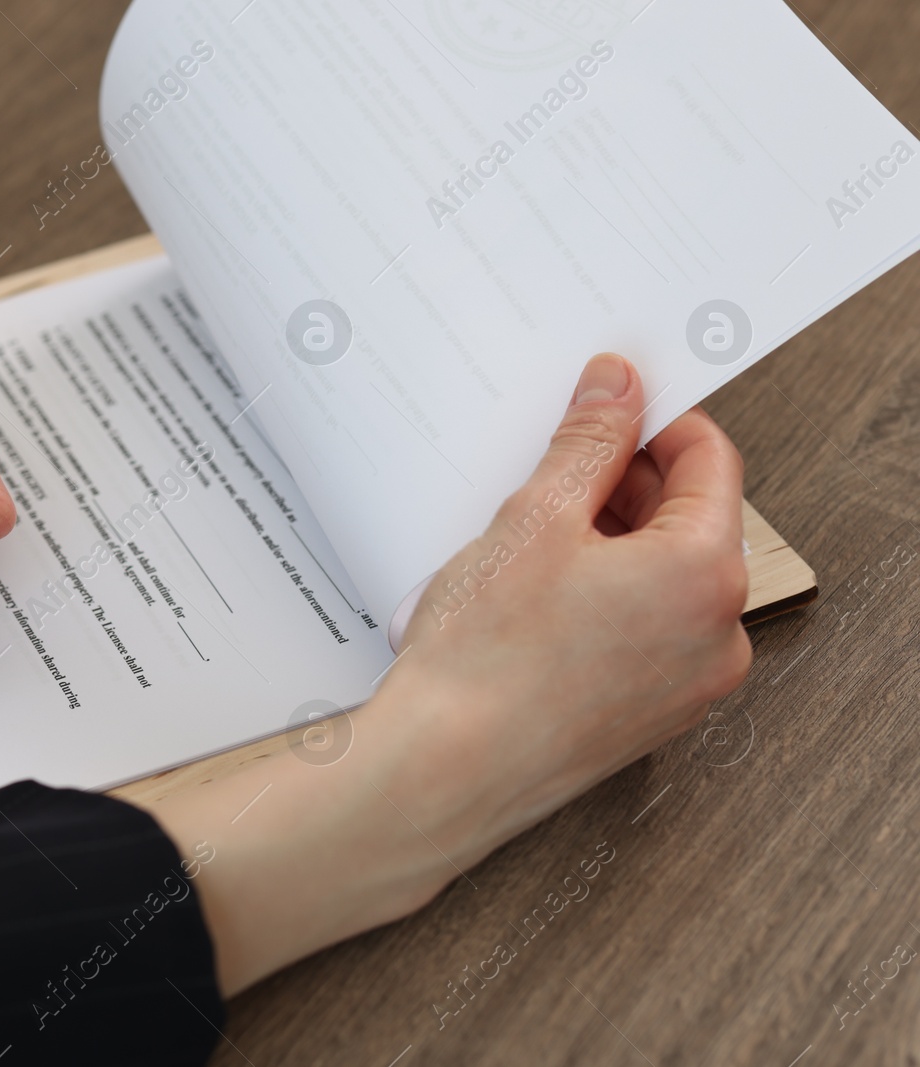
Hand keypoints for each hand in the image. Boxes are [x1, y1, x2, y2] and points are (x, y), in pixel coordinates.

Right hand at [141, 353, 752, 995]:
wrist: (443, 772)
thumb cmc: (486, 663)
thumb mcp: (534, 519)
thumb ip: (589, 442)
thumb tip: (620, 388)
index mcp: (708, 576)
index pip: (711, 461)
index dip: (655, 423)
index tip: (610, 408)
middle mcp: (718, 636)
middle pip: (688, 522)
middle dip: (623, 486)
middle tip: (552, 471)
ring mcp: (687, 686)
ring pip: (661, 579)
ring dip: (607, 543)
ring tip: (529, 540)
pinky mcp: (647, 718)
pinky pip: (642, 632)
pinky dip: (601, 600)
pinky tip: (534, 597)